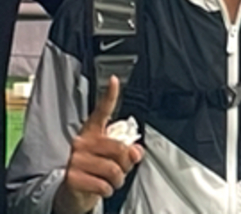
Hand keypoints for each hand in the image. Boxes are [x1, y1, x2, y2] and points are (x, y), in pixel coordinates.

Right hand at [52, 76, 143, 213]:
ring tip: (112, 181)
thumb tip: (136, 151)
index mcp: (94, 130)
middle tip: (121, 171)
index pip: (103, 110)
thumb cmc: (96, 169)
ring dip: (118, 180)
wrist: (73, 192)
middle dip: (126, 165)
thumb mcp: (114, 158)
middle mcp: (83, 140)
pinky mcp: (72, 176)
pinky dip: (107, 190)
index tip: (114, 79)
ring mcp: (76, 157)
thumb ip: (128, 151)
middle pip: (119, 149)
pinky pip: (103, 184)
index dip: (110, 94)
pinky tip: (102, 188)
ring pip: (113, 170)